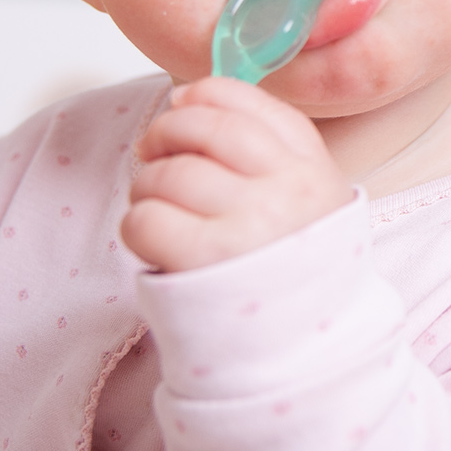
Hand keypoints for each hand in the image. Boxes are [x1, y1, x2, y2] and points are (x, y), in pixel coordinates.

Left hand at [121, 77, 353, 272]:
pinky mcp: (204, 264)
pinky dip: (138, 227)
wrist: (302, 355)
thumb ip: (259, 145)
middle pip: (202, 129)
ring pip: (168, 174)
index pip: (246, 102)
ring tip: (160, 208)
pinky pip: (146, 220)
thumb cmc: (288, 268)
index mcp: (311, 167)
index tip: (182, 105)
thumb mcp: (301, 196)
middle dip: (165, 134)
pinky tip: (157, 244)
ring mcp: (247, 226)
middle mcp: (286, 190)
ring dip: (148, 187)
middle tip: (154, 152)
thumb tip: (183, 97)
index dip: (203, 96)